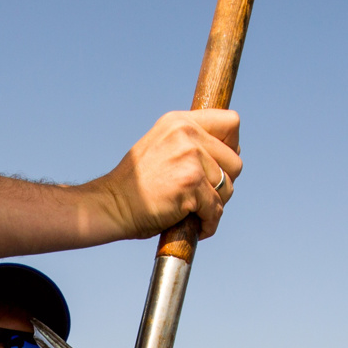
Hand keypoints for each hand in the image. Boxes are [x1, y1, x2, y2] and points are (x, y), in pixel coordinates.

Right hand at [93, 109, 242, 241]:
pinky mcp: (191, 184)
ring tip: (193, 210)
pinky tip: (197, 226)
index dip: (232, 146)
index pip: (231, 122)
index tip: (219, 164)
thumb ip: (190, 143)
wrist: (112, 205)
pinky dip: (209, 223)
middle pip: (235, 161)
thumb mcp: (162, 147)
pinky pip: (216, 209)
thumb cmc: (136, 185)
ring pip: (228, 188)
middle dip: (224, 183)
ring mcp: (190, 158)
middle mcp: (186, 134)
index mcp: (180, 122)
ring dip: (215, 205)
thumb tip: (230, 152)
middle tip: (203, 195)